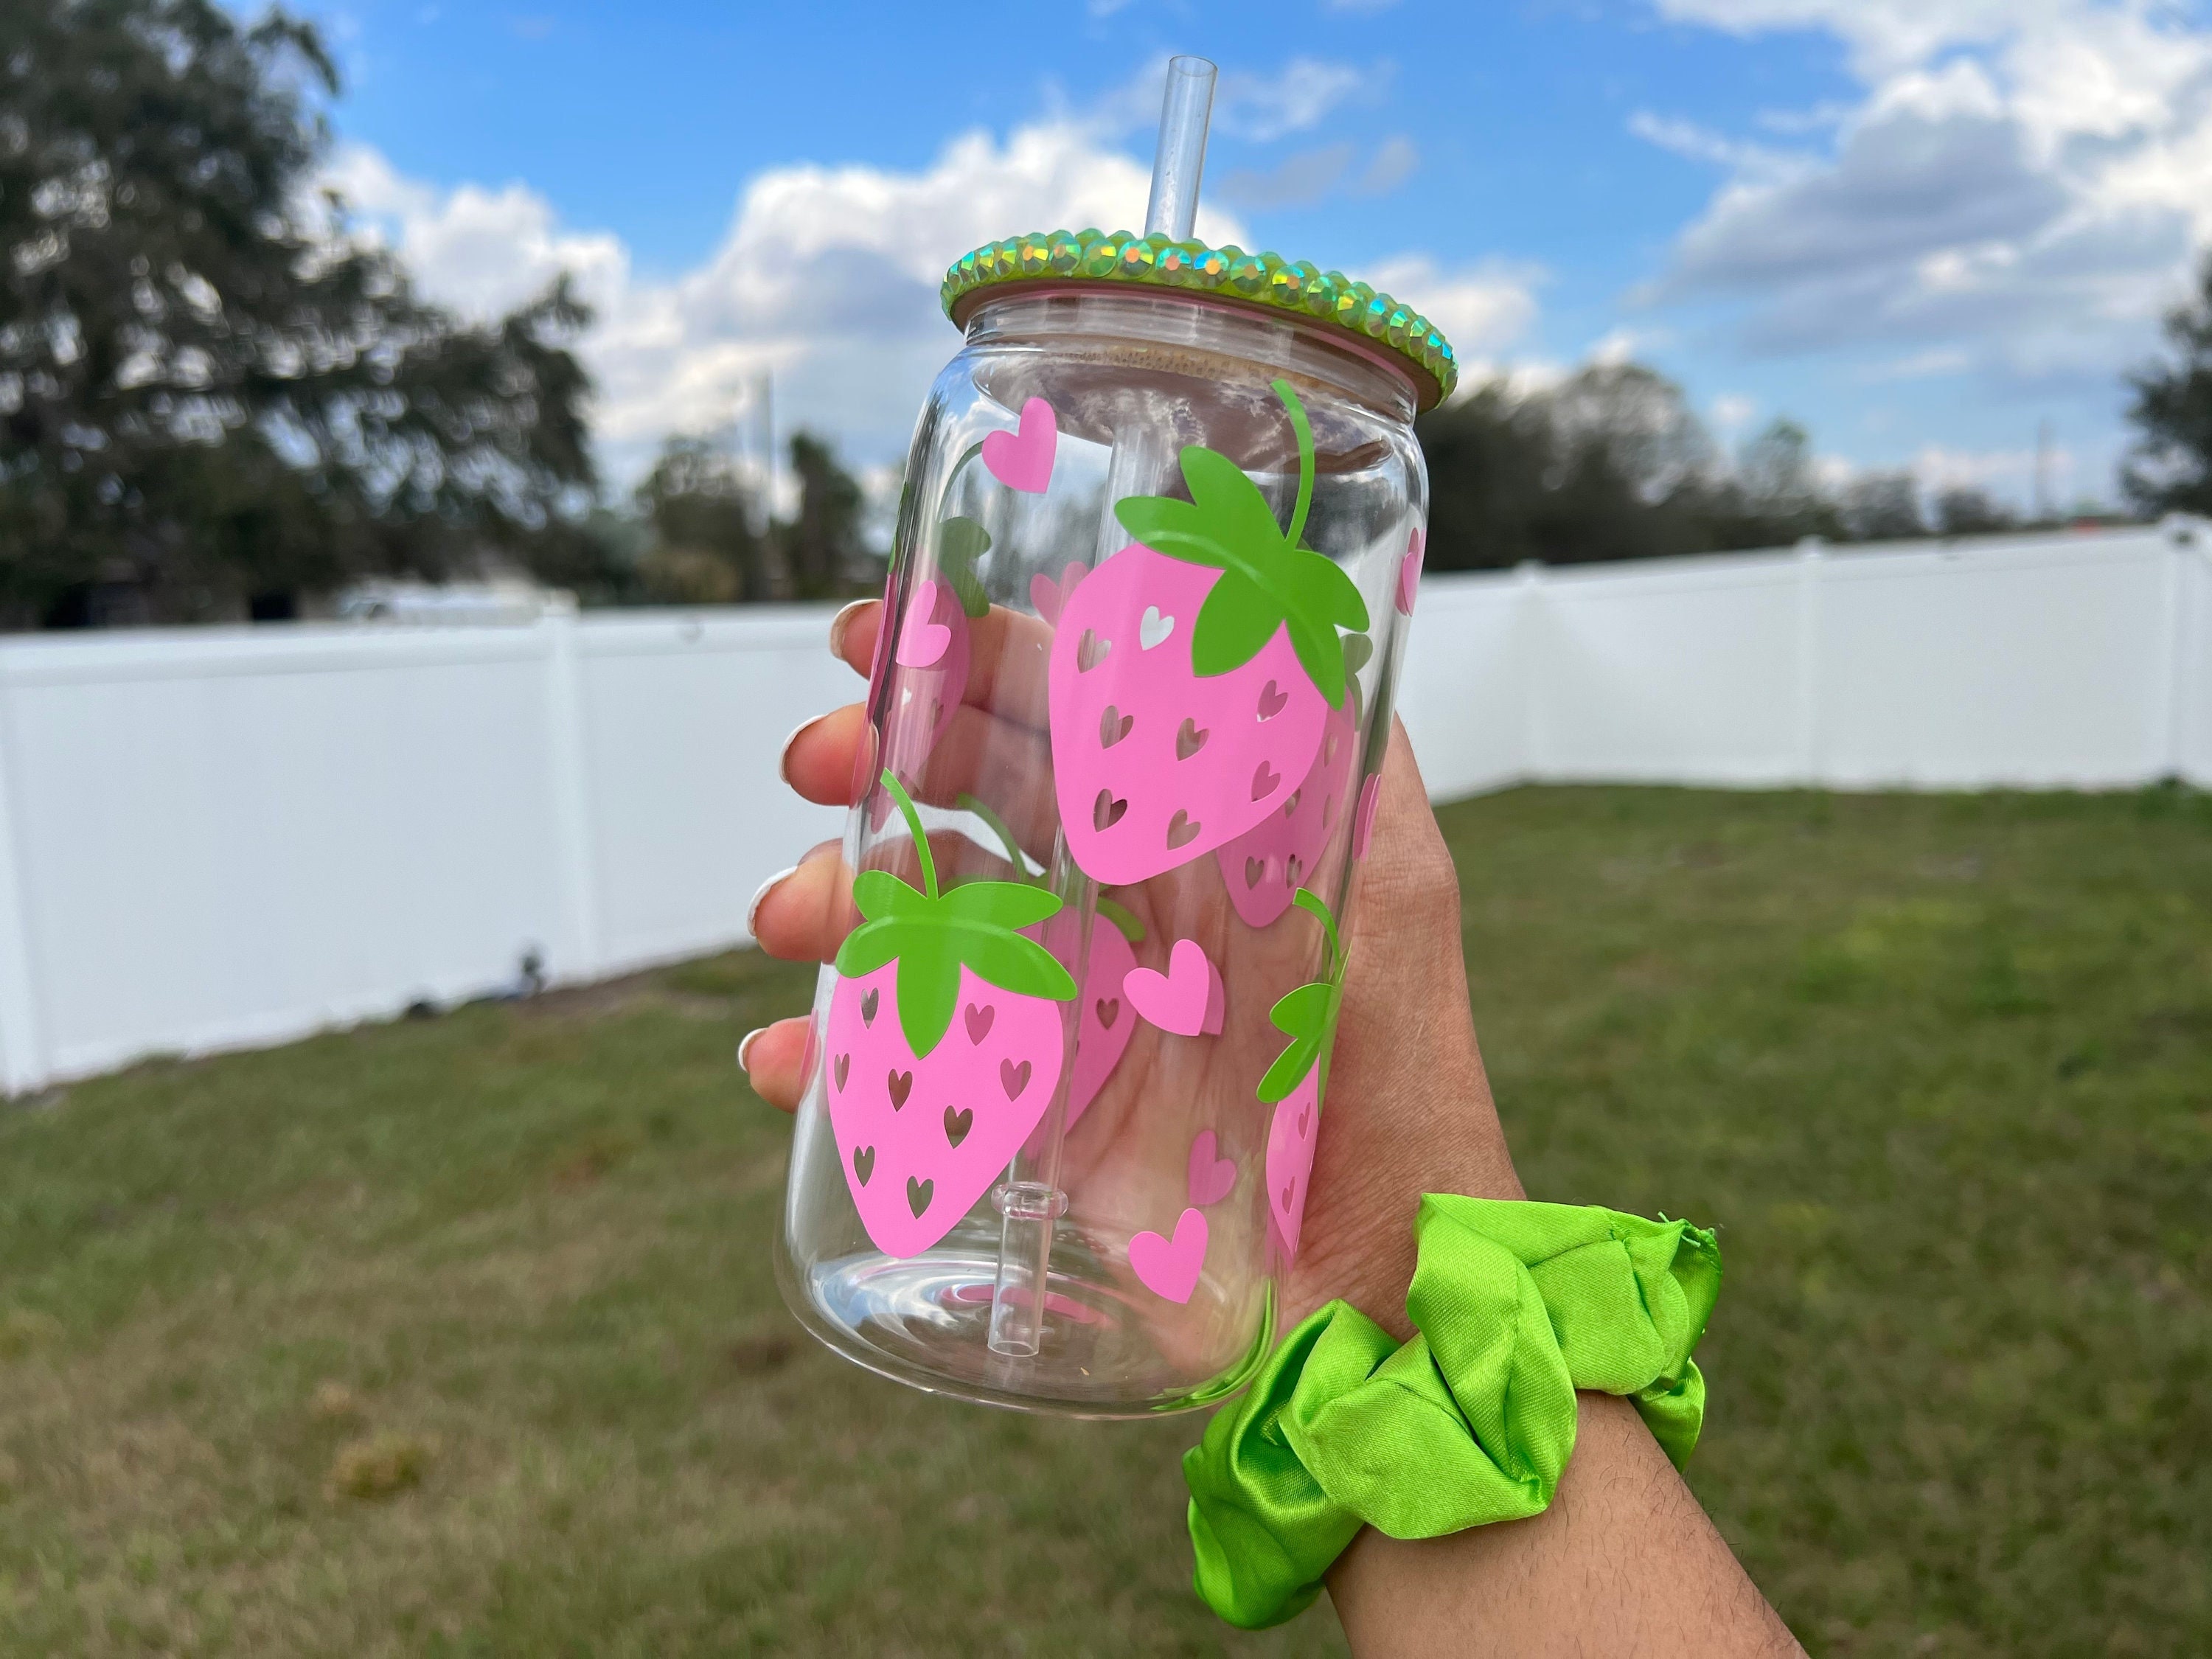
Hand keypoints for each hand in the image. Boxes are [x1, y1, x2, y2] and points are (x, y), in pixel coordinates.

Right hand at [743, 599, 1518, 1333]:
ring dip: (834, 896)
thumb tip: (1299, 623)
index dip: (975, 662)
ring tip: (791, 914)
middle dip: (881, 762)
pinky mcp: (1027, 1115)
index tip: (882, 636)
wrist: (1367, 1281)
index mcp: (1195, 842)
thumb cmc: (1393, 1074)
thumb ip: (1355, 765)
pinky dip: (826, 1054)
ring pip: (919, 920)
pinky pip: (904, 1063)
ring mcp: (1067, 1009)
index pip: (1071, 719)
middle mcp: (1122, 910)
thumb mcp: (1390, 894)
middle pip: (970, 801)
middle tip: (817, 762)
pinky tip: (787, 1055)